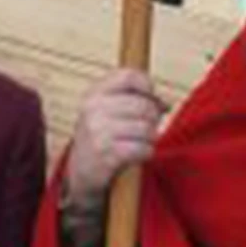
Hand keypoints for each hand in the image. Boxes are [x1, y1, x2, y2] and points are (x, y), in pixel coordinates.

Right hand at [65, 69, 167, 208]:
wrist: (80, 170)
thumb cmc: (100, 136)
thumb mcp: (106, 109)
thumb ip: (132, 97)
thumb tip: (165, 102)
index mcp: (94, 93)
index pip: (129, 76)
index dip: (148, 86)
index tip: (152, 98)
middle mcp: (94, 109)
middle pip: (144, 105)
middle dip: (154, 118)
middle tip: (148, 126)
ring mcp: (99, 132)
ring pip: (147, 128)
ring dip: (151, 138)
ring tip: (140, 141)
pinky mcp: (107, 155)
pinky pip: (143, 149)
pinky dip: (146, 152)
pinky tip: (137, 154)